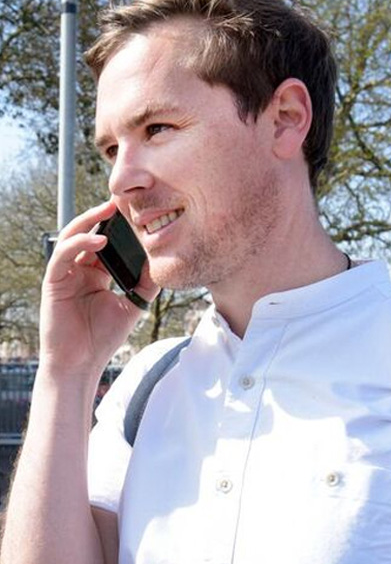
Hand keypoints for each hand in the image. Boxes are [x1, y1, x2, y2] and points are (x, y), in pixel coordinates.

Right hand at [40, 199, 158, 375]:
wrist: (80, 364)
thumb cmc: (103, 338)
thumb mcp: (132, 305)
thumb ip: (145, 282)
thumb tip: (163, 260)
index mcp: (96, 273)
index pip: (107, 241)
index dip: (118, 226)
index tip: (136, 209)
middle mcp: (79, 269)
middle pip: (90, 233)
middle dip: (104, 215)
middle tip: (122, 199)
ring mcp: (65, 273)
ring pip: (73, 236)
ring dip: (90, 221)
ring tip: (109, 210)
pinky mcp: (53, 280)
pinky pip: (64, 254)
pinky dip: (80, 244)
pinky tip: (99, 240)